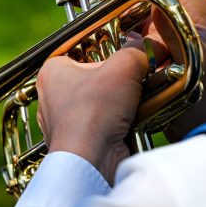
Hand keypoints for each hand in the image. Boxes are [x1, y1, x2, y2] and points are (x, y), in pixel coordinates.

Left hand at [37, 43, 149, 183]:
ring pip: (104, 100)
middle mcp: (55, 96)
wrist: (91, 162)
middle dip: (121, 75)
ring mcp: (67, 120)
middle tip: (138, 71)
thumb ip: (138, 51)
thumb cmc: (93, 114)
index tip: (128, 45)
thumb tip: (152, 49)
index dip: (109, 45)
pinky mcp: (83, 140)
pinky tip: (136, 116)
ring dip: (125, 98)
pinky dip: (123, 118)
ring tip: (140, 95)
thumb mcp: (123, 68)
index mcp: (53, 71)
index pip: (83, 47)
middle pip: (97, 74)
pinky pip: (107, 121)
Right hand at [50, 0, 205, 141]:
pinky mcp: (150, 49)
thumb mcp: (190, 60)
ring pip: (124, 3)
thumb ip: (170, 30)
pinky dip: (99, 22)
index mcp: (189, 4)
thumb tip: (147, 6)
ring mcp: (162, 30)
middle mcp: (175, 11)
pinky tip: (78, 24)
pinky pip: (122, 26)